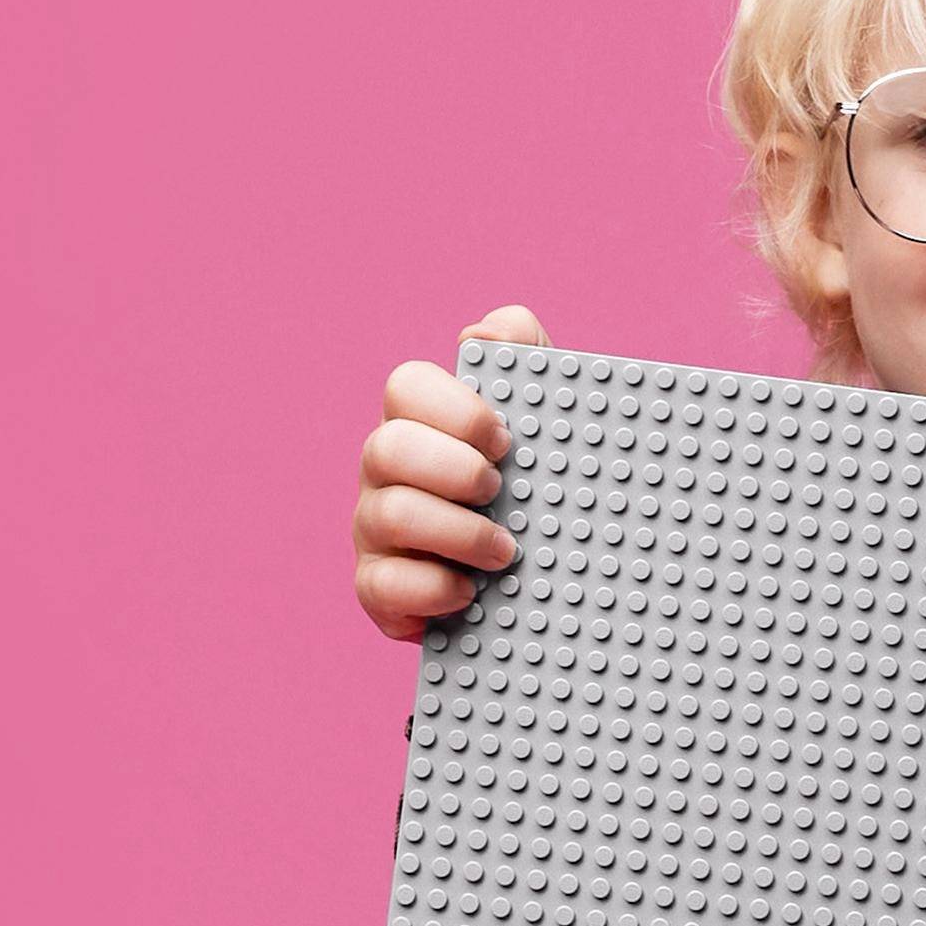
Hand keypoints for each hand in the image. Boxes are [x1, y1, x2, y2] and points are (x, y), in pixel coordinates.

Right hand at [352, 303, 546, 639]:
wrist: (550, 584)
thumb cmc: (538, 493)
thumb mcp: (549, 422)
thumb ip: (528, 358)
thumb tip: (485, 332)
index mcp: (421, 424)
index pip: (407, 387)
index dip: (458, 410)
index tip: (508, 441)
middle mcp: (386, 472)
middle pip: (387, 447)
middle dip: (454, 470)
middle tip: (502, 492)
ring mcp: (374, 530)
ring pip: (388, 515)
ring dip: (457, 532)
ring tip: (506, 551)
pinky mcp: (379, 590)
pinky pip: (381, 586)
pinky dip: (431, 589)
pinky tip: (470, 593)